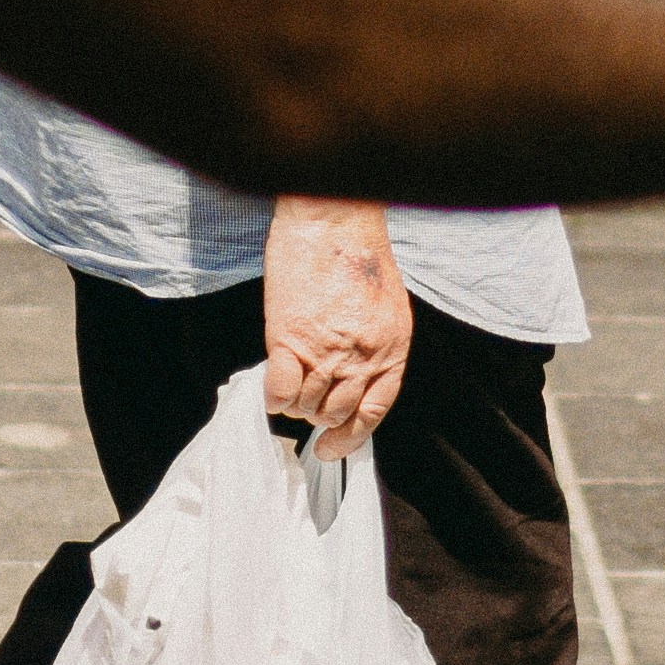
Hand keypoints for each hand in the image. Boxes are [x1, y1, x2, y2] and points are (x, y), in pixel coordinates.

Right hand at [264, 202, 409, 456]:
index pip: (374, 411)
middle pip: (337, 413)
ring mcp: (326, 349)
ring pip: (307, 406)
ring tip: (289, 381)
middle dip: (319, 415)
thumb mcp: (383, 304)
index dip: (351, 437)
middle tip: (305, 400)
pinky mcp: (289, 338)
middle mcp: (363, 354)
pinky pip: (279, 391)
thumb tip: (353, 376)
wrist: (332, 217)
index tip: (333, 447)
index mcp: (392, 346)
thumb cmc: (356, 251)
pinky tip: (272, 384)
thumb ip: (373, 343)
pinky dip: (273, 395)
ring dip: (295, 403)